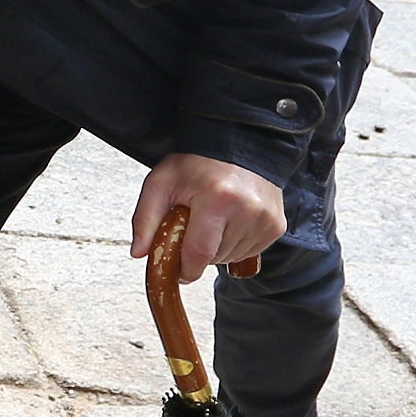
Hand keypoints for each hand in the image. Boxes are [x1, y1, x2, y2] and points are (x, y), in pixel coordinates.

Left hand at [130, 154, 285, 280]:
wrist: (237, 144)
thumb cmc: (196, 164)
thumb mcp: (161, 182)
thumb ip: (145, 218)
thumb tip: (139, 254)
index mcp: (217, 199)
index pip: (199, 253)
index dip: (186, 269)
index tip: (179, 272)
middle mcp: (247, 210)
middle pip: (215, 257)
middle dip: (198, 252)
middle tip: (193, 227)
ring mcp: (266, 218)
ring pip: (232, 257)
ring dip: (217, 249)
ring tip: (213, 220)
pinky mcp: (276, 224)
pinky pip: (250, 251)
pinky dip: (235, 244)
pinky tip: (230, 222)